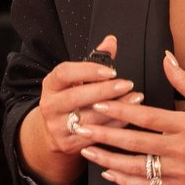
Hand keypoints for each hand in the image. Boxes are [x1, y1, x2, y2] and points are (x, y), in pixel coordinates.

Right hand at [34, 34, 138, 168]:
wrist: (57, 130)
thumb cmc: (72, 98)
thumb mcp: (78, 78)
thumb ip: (96, 60)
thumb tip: (111, 40)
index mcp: (50, 84)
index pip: (65, 73)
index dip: (88, 71)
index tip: (111, 70)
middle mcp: (49, 105)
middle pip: (75, 97)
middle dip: (104, 90)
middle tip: (127, 84)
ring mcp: (57, 127)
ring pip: (88, 118)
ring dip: (115, 109)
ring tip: (135, 99)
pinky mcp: (67, 143)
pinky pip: (94, 135)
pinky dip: (114, 125)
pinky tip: (129, 116)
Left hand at [79, 49, 184, 184]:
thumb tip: (166, 57)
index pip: (145, 117)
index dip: (120, 111)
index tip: (99, 103)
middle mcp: (180, 149)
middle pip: (134, 143)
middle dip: (104, 135)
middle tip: (80, 127)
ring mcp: (179, 171)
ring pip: (136, 168)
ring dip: (108, 160)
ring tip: (87, 151)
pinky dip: (126, 182)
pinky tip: (110, 174)